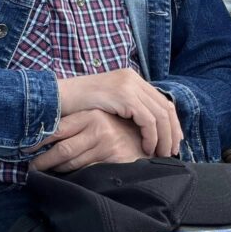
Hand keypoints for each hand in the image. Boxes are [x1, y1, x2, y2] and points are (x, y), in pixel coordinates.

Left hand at [28, 109, 146, 171]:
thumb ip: (76, 124)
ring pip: (72, 162)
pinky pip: (87, 171)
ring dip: (56, 169)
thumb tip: (44, 136)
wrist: (147, 138)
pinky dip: (73, 175)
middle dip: (43, 161)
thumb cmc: (115, 128)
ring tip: (43, 172)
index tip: (25, 148)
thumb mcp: (96, 119)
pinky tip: (65, 177)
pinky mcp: (114, 160)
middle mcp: (97, 128)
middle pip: (62, 149)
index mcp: (89, 115)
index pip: (57, 129)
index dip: (39, 141)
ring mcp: (106, 145)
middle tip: (31, 168)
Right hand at [57, 69, 181, 157]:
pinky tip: (146, 147)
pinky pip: (148, 120)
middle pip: (166, 107)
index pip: (162, 101)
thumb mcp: (109, 101)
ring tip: (160, 153)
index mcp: (131, 78)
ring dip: (163, 138)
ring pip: (161, 115)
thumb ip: (128, 106)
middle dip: (172, 132)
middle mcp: (133, 78)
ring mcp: (129, 85)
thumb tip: (150, 126)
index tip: (172, 142)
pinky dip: (151, 136)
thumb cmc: (79, 104)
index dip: (172, 123)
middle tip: (171, 152)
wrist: (58, 97)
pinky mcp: (124, 96)